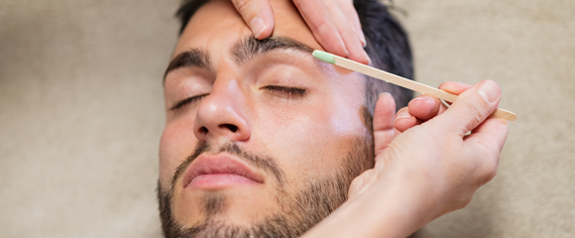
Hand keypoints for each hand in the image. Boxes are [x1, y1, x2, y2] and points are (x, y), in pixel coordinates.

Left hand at [231, 0, 369, 63]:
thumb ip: (250, 4)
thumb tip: (264, 32)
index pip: (315, 10)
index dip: (330, 34)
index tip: (343, 55)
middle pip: (332, 7)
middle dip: (348, 36)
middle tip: (362, 62)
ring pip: (338, 0)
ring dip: (349, 23)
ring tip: (360, 45)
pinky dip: (344, 8)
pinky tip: (349, 20)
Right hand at [306, 80, 508, 237]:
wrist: (380, 206)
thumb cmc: (418, 173)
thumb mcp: (447, 128)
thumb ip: (470, 106)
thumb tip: (492, 90)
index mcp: (481, 161)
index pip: (492, 122)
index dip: (473, 101)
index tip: (451, 90)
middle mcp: (459, 170)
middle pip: (454, 126)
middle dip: (435, 108)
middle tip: (423, 103)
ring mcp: (430, 174)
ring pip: (425, 133)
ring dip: (412, 117)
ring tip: (403, 120)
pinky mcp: (402, 174)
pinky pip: (400, 143)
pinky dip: (393, 124)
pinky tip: (385, 105)